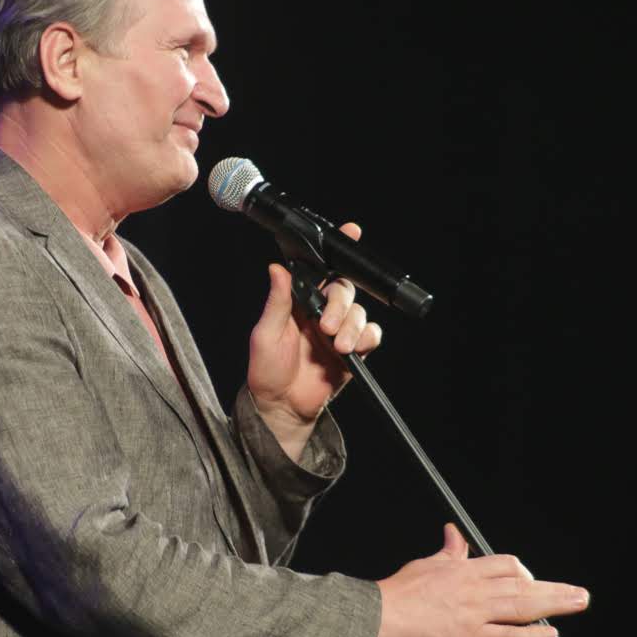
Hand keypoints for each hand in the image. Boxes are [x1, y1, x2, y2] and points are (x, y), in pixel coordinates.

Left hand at [247, 223, 382, 459]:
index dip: (335, 250)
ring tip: (337, 346)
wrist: (282, 407)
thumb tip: (277, 268)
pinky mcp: (354, 351)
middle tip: (327, 326)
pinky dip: (367, 338)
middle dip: (340, 305)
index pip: (320, 270)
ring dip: (352, 326)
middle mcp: (322, 312)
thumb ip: (276, 302)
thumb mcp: (265, 334)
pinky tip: (354, 349)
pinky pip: (372, 335)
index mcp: (299, 302)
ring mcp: (339, 331)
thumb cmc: (266, 371)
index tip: (352, 230)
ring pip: (359, 313)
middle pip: (345, 290)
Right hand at [375, 524, 589, 636]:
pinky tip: (551, 633)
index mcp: (464, 570)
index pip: (506, 565)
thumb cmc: (398, 592)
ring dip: (554, 604)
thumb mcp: (426, 563)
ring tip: (577, 604)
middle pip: (524, 584)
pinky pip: (508, 635)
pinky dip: (532, 635)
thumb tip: (454, 533)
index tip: (533, 582)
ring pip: (523, 606)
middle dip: (555, 588)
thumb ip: (448, 552)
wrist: (381, 615)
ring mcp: (476, 612)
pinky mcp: (471, 636)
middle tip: (579, 593)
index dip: (525, 573)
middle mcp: (476, 588)